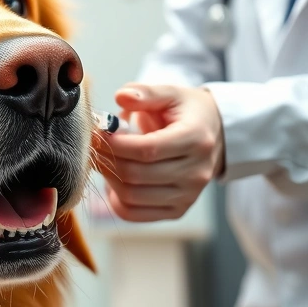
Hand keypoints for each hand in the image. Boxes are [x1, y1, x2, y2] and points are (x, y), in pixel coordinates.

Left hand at [93, 83, 224, 221]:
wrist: (215, 137)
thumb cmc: (187, 113)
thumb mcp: (171, 94)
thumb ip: (145, 93)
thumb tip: (121, 97)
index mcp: (196, 139)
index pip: (147, 149)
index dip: (115, 144)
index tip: (96, 133)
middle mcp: (196, 172)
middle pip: (136, 175)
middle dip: (106, 160)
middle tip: (92, 145)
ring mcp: (188, 195)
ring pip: (132, 196)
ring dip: (108, 179)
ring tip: (103, 160)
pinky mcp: (177, 210)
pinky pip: (134, 213)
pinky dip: (116, 200)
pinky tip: (113, 182)